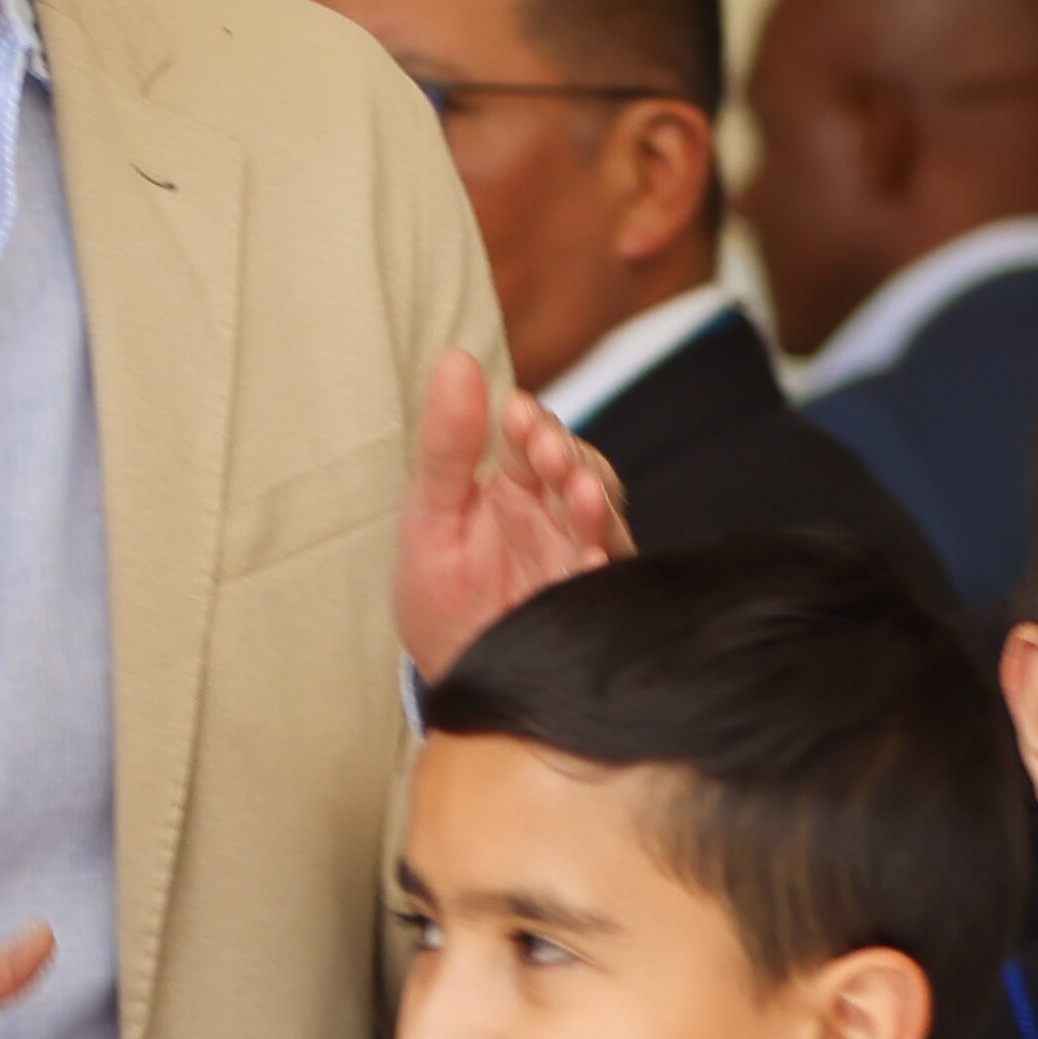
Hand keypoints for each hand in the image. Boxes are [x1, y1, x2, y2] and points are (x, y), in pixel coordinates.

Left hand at [397, 348, 630, 680]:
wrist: (455, 680)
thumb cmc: (439, 599)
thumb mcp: (429, 516)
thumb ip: (447, 445)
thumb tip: (455, 358)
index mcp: (514, 488)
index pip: (530, 438)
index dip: (529, 424)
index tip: (517, 414)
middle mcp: (555, 519)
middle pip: (578, 470)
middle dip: (568, 457)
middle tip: (547, 452)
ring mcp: (576, 562)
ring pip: (603, 519)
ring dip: (595, 503)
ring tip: (581, 494)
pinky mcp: (590, 609)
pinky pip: (608, 584)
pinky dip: (600, 571)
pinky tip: (586, 566)